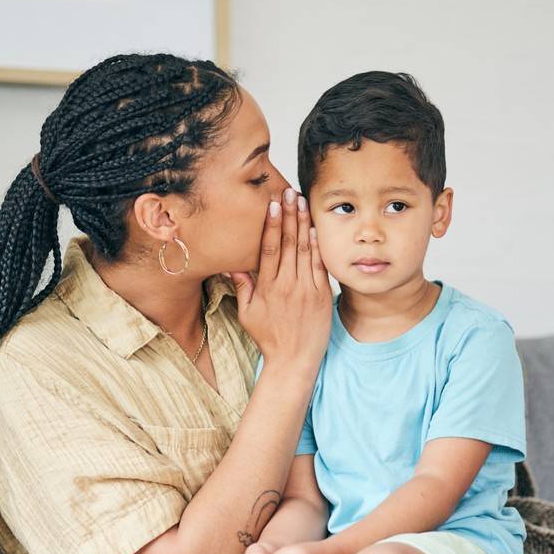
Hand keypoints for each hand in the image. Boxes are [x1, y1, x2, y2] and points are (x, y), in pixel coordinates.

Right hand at [228, 187, 331, 374]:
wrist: (294, 361)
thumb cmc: (269, 338)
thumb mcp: (247, 314)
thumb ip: (243, 286)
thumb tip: (232, 263)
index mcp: (267, 288)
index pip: (269, 248)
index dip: (271, 224)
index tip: (273, 204)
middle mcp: (287, 286)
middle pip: (288, 243)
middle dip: (289, 215)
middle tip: (289, 192)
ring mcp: (306, 290)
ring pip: (304, 250)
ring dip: (303, 224)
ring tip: (302, 202)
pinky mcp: (322, 296)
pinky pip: (320, 266)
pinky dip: (318, 246)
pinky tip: (315, 229)